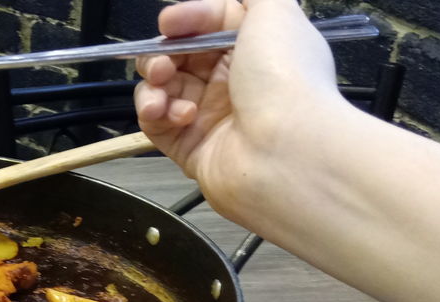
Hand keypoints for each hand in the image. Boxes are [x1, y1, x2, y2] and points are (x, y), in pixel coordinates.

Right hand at [135, 0, 344, 223]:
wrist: (286, 150)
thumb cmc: (283, 76)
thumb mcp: (277, 12)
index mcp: (254, 50)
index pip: (209, 26)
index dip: (188, 19)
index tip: (170, 22)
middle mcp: (233, 83)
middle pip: (180, 57)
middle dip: (162, 53)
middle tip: (162, 63)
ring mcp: (210, 118)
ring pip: (163, 89)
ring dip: (153, 83)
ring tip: (161, 85)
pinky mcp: (191, 149)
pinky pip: (158, 125)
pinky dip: (154, 114)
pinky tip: (167, 112)